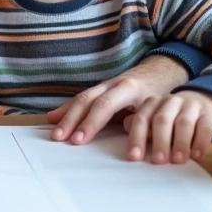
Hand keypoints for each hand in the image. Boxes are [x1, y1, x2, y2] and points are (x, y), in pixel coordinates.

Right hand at [46, 54, 189, 144]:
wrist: (158, 72)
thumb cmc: (159, 92)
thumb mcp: (157, 106)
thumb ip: (145, 117)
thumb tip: (128, 129)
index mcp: (127, 88)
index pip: (104, 105)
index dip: (90, 123)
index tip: (79, 140)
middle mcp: (111, 84)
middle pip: (86, 101)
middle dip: (72, 120)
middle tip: (60, 138)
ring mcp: (103, 86)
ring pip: (80, 99)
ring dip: (65, 116)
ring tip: (55, 133)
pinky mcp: (98, 90)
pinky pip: (79, 99)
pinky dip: (66, 109)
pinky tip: (53, 117)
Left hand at [123, 91, 211, 163]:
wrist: (202, 101)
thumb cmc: (172, 116)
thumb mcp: (154, 119)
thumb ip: (141, 126)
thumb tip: (126, 128)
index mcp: (152, 103)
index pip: (142, 119)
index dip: (136, 138)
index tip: (134, 157)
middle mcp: (170, 102)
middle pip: (162, 120)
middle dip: (159, 142)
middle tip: (158, 161)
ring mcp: (190, 106)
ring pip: (184, 123)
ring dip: (180, 143)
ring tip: (177, 160)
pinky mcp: (208, 114)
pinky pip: (204, 127)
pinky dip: (200, 142)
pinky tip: (196, 155)